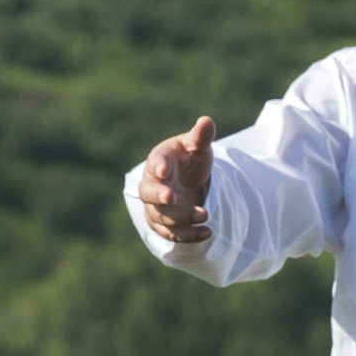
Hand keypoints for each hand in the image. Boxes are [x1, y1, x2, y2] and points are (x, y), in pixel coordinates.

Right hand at [139, 116, 215, 243]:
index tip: (164, 169)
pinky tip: (208, 232)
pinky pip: (173, 234)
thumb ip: (200, 137)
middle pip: (148, 193)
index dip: (158, 165)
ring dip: (182, 218)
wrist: (186, 182)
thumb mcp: (196, 147)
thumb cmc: (188, 160)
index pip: (155, 162)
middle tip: (171, 197)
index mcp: (159, 161)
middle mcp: (152, 185)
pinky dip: (189, 235)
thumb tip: (207, 121)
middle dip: (159, 196)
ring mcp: (156, 207)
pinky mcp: (165, 225)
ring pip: (161, 217)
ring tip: (205, 214)